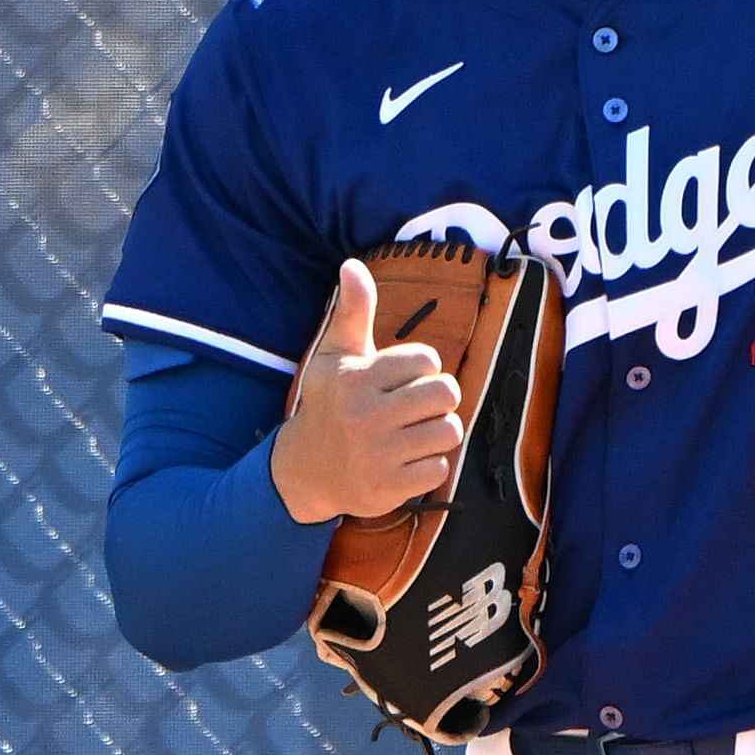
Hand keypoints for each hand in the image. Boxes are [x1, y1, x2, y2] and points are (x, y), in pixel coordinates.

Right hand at [269, 259, 462, 522]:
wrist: (305, 473)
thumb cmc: (329, 404)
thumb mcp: (335, 355)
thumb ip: (351, 311)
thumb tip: (353, 265)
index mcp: (355, 379)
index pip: (428, 360)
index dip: (423, 368)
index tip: (401, 380)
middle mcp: (364, 416)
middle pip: (446, 393)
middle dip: (438, 398)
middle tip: (416, 406)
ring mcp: (377, 455)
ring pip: (450, 431)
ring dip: (437, 431)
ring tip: (412, 433)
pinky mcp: (388, 489)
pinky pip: (441, 468)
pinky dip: (429, 465)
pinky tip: (404, 461)